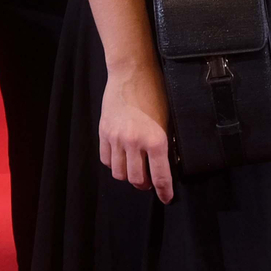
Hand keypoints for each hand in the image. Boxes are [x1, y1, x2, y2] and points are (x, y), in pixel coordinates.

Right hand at [99, 60, 174, 203]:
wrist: (130, 72)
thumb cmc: (155, 93)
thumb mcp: (167, 119)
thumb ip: (165, 143)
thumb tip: (167, 165)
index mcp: (155, 139)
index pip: (160, 176)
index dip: (164, 191)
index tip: (166, 198)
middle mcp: (134, 142)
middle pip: (136, 179)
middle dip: (145, 185)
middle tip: (149, 182)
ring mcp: (116, 138)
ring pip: (119, 173)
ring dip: (128, 176)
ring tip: (135, 170)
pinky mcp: (103, 132)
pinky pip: (106, 160)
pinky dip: (115, 164)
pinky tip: (122, 158)